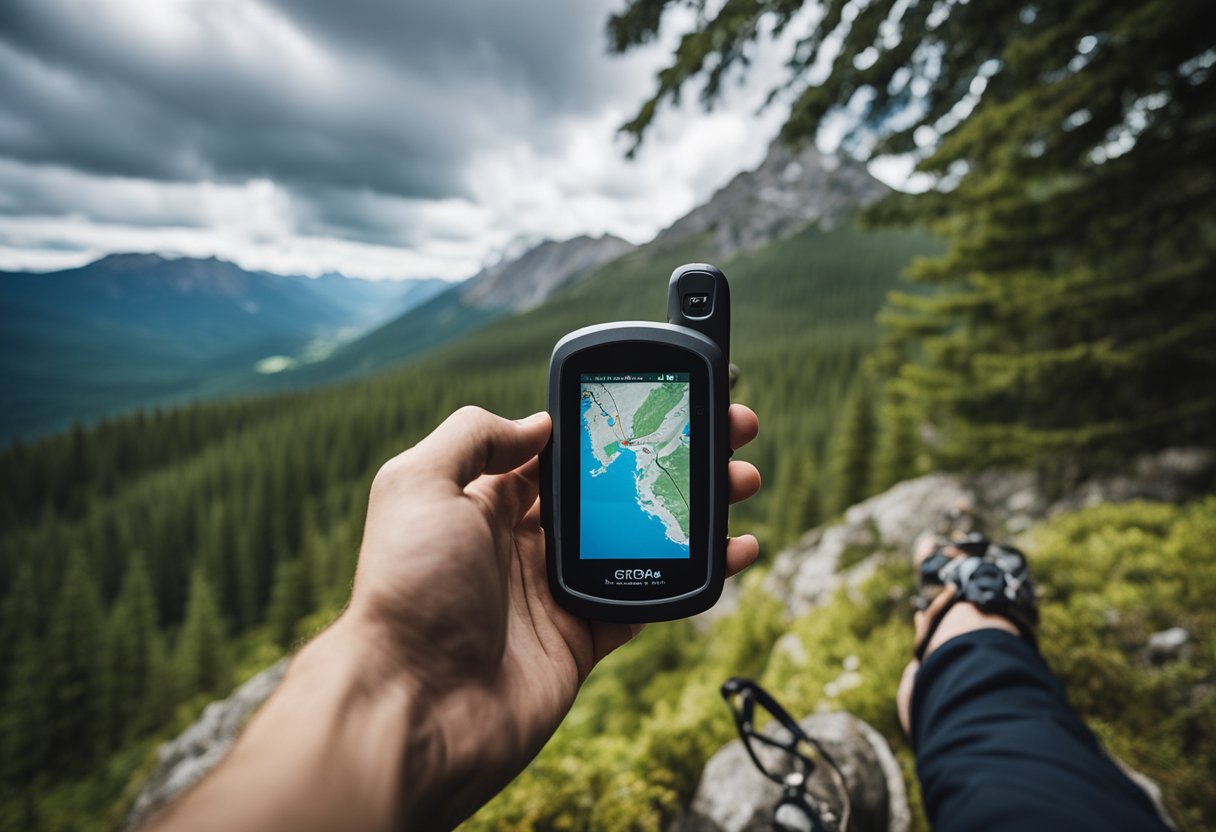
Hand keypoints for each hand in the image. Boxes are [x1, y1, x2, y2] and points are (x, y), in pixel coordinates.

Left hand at [348, 404, 760, 827]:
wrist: (416, 709)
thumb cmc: (409, 591)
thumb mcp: (416, 485)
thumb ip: (473, 437)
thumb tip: (539, 423)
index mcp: (485, 502)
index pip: (562, 451)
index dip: (617, 426)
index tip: (666, 403)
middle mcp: (523, 543)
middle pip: (614, 491)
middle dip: (671, 460)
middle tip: (727, 436)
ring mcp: (556, 593)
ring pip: (641, 541)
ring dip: (694, 511)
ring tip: (742, 483)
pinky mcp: (582, 641)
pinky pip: (649, 602)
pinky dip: (695, 578)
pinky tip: (733, 552)